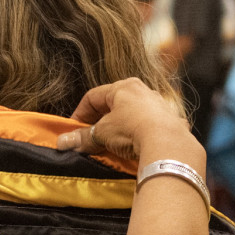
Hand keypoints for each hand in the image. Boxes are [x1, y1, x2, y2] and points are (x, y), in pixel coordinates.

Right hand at [57, 79, 193, 162]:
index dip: (79, 114)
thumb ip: (83, 137)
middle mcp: (143, 91)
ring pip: (133, 115)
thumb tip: (62, 142)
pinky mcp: (172, 121)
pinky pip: (149, 126)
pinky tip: (135, 148)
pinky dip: (139, 135)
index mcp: (123, 87)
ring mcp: (160, 105)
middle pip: (114, 105)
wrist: (168, 143)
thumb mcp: (102, 134)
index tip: (73, 131)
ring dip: (120, 129)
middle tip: (91, 138)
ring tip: (112, 146)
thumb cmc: (131, 130)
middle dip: (100, 122)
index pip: (93, 96)